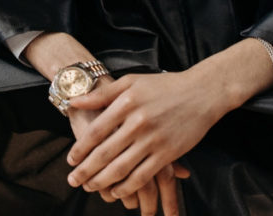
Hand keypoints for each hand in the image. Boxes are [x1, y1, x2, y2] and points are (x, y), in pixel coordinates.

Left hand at [67, 94, 189, 213]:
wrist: (201, 92)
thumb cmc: (163, 86)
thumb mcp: (131, 81)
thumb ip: (102, 94)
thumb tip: (74, 101)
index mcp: (126, 103)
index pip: (96, 131)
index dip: (80, 148)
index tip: (70, 160)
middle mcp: (138, 122)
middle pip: (105, 152)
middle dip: (86, 170)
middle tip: (73, 181)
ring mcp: (153, 139)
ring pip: (122, 167)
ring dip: (103, 181)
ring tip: (90, 188)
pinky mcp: (168, 153)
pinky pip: (143, 175)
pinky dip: (127, 187)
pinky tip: (117, 191)